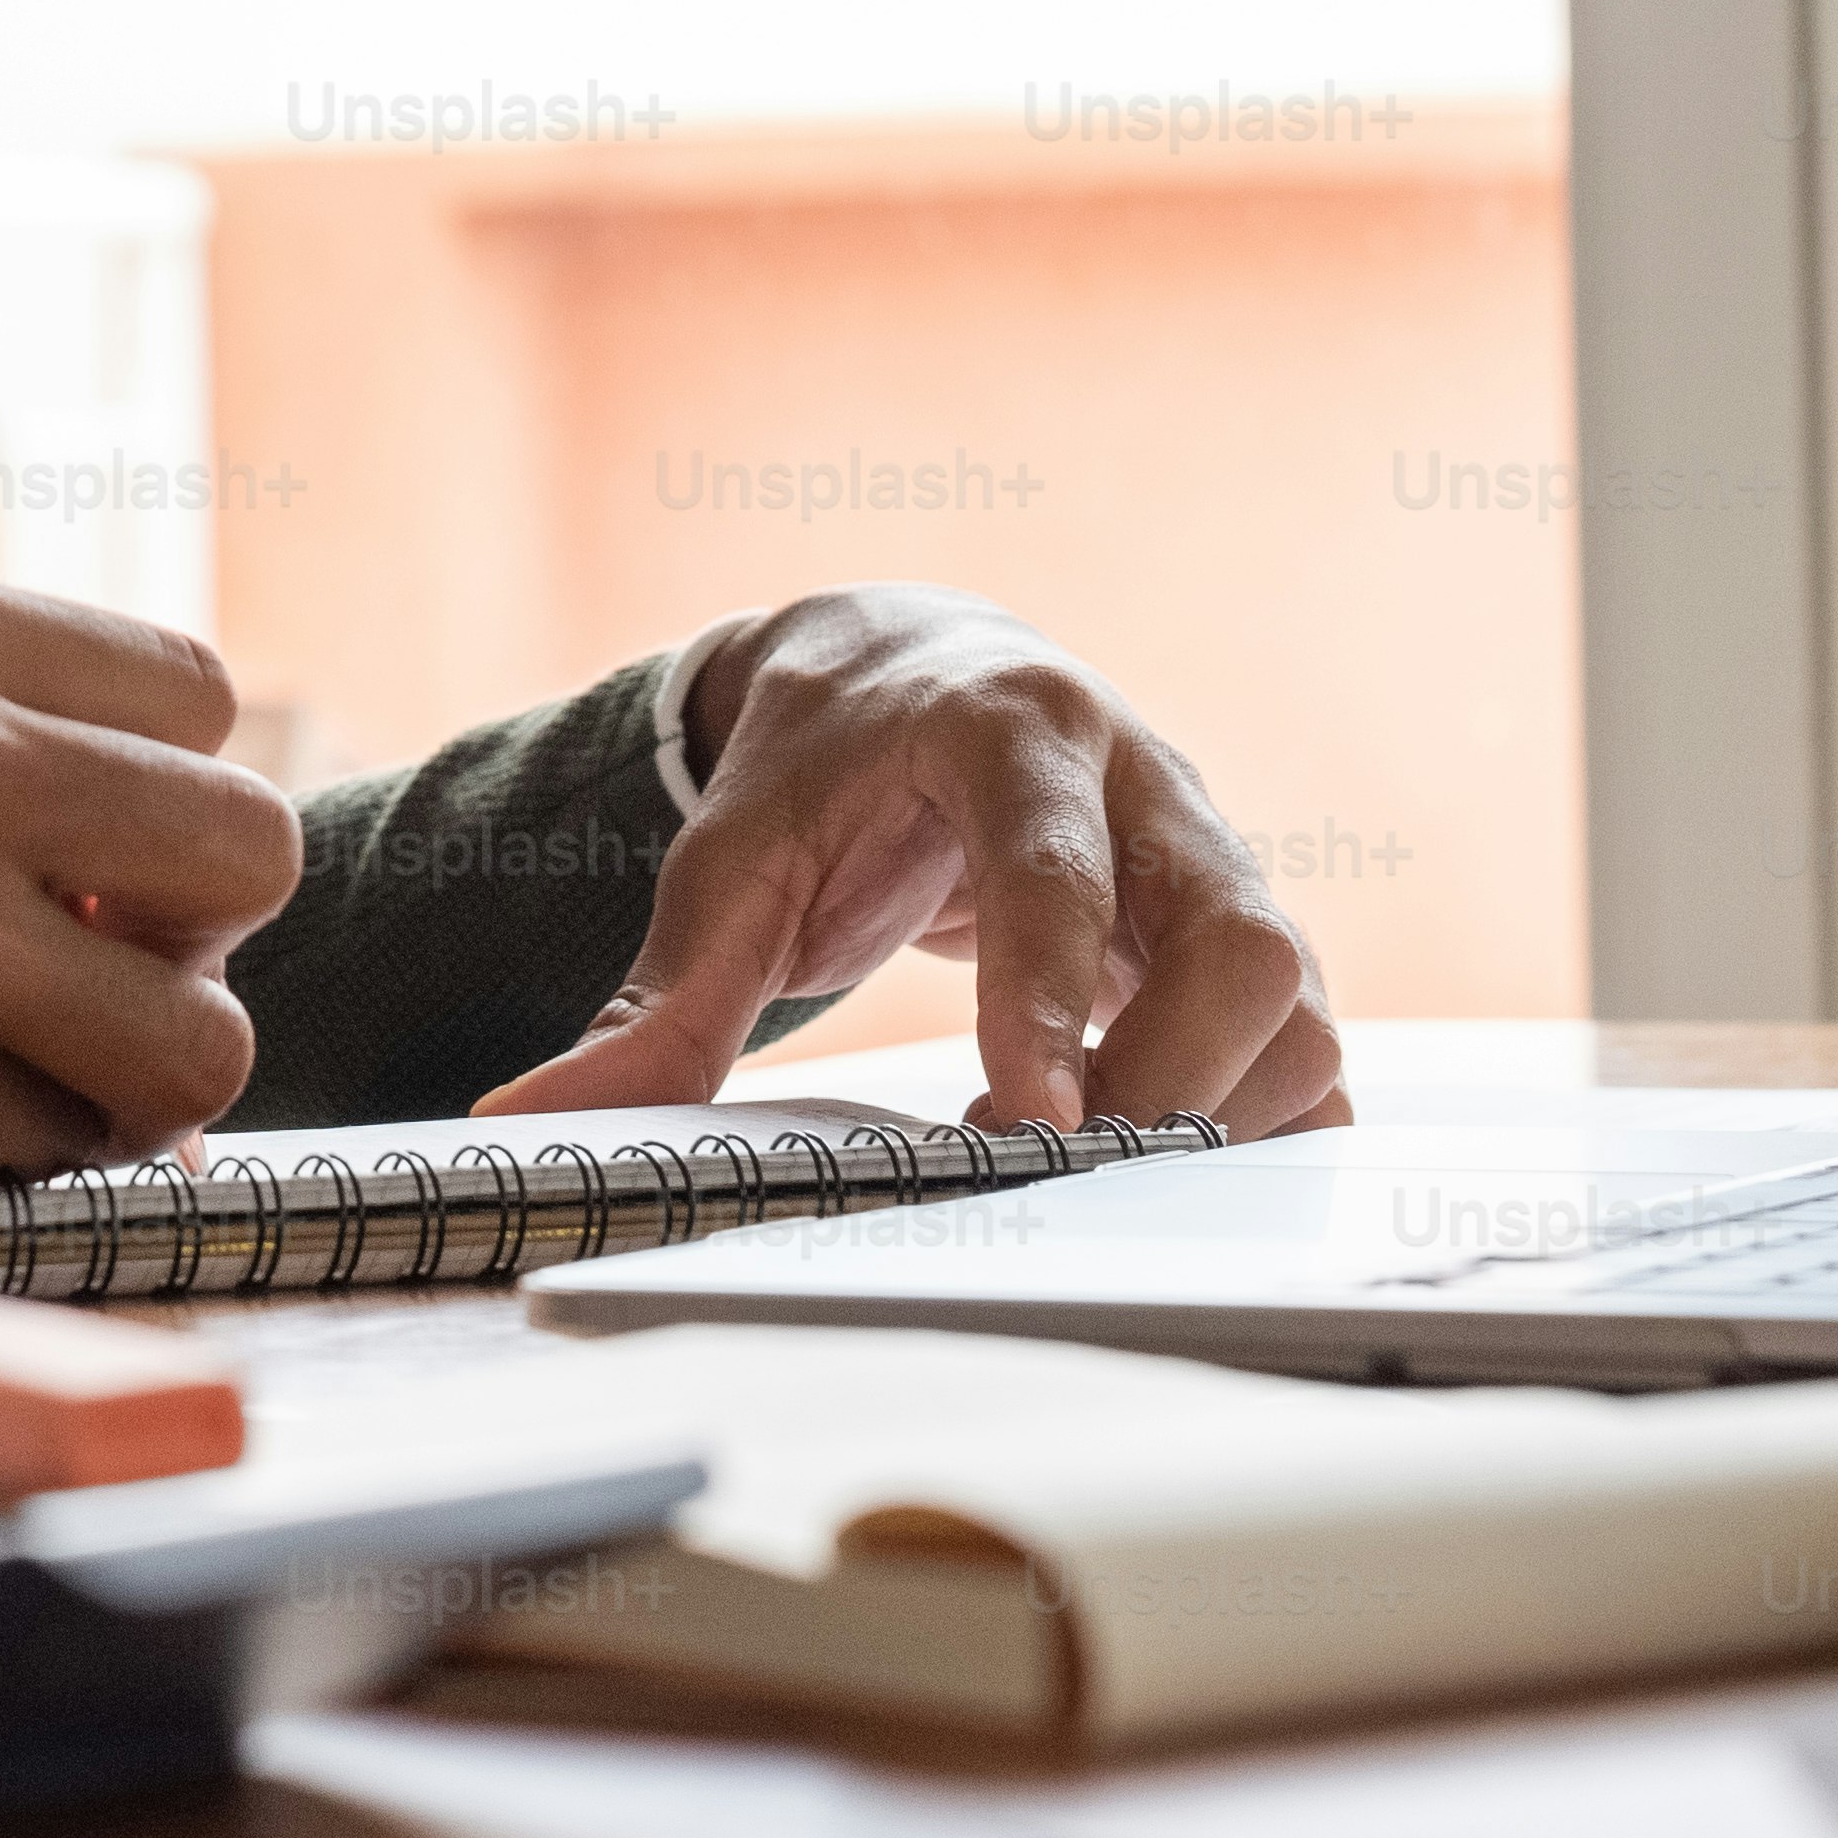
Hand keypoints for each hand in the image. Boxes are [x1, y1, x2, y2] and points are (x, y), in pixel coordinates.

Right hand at [0, 557, 303, 1261]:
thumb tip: (158, 840)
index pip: (195, 693)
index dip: (161, 790)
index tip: (89, 849)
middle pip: (250, 845)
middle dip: (188, 931)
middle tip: (83, 965)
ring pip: (206, 1038)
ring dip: (134, 1073)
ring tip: (20, 1063)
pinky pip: (75, 1152)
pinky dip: (15, 1158)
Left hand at [476, 585, 1349, 1136]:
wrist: (909, 669)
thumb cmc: (822, 769)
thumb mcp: (727, 863)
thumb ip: (656, 999)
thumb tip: (528, 1120)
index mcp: (1009, 730)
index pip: (1056, 863)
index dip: (1050, 989)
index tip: (1032, 1116)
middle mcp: (1141, 782)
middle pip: (1235, 934)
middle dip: (1166, 1075)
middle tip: (1057, 1167)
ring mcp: (1211, 855)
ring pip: (1297, 994)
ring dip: (1217, 1108)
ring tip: (1090, 1168)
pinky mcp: (1241, 929)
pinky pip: (1309, 1042)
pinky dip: (1262, 1122)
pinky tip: (1165, 1167)